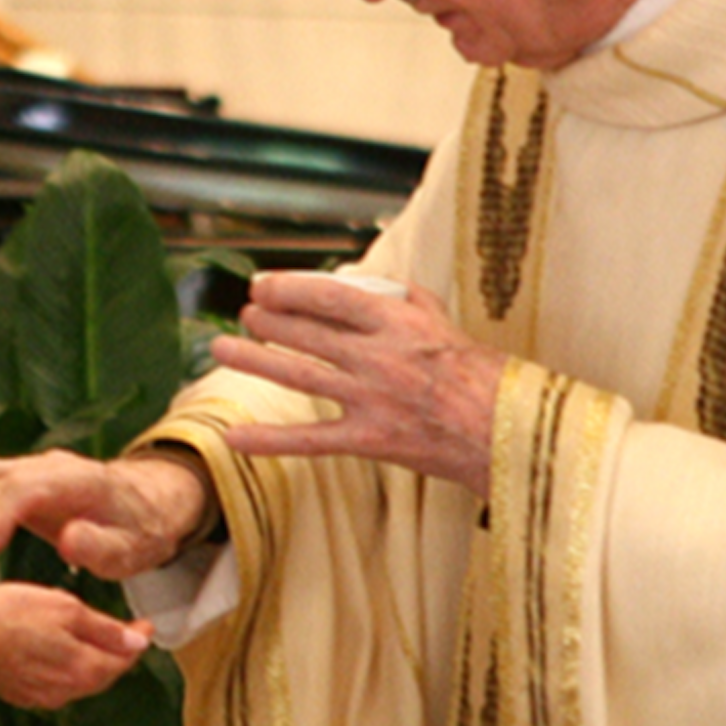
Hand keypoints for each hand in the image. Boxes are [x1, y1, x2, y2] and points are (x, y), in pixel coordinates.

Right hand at [0, 450, 209, 579]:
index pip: (31, 490)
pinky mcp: (19, 480)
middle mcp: (52, 468)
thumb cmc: (142, 531)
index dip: (2, 516)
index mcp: (81, 481)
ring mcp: (33, 470)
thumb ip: (103, 546)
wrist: (152, 503)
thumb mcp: (135, 549)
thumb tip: (68, 538)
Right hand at [0, 583, 150, 710]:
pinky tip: (64, 648)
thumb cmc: (10, 614)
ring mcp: (40, 694)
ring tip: (99, 636)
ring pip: (80, 679)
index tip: (145, 623)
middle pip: (103, 673)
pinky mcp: (20, 691)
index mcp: (81, 669)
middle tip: (127, 630)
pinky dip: (69, 665)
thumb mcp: (67, 610)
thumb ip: (105, 630)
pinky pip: (57, 682)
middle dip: (118, 652)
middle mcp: (64, 690)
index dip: (137, 640)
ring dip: (94, 659)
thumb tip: (138, 641)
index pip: (123, 660)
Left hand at [212, 272, 506, 498]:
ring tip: (222, 348)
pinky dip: (268, 441)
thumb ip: (410, 300)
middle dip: (268, 321)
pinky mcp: (369, 439)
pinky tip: (235, 438)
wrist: (503, 429)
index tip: (263, 285)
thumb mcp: (446, 322)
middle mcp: (377, 356)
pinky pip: (309, 439)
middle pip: (306, 333)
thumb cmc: (481, 374)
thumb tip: (381, 285)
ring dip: (255, 361)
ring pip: (298, 375)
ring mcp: (369, 398)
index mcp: (397, 322)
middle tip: (245, 314)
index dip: (288, 288)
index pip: (328, 295)